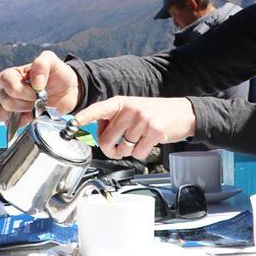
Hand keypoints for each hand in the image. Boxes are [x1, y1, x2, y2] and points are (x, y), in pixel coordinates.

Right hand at [0, 50, 80, 121]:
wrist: (68, 90)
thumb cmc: (57, 73)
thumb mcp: (52, 61)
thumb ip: (42, 64)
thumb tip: (35, 82)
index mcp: (13, 74)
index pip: (5, 82)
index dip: (22, 89)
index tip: (38, 89)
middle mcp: (8, 90)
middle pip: (5, 100)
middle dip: (25, 102)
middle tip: (40, 99)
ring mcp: (12, 105)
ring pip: (2, 113)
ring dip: (23, 112)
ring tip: (37, 108)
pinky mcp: (19, 118)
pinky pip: (9, 126)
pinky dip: (21, 123)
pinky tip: (33, 118)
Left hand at [75, 96, 193, 159]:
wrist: (183, 113)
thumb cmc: (154, 113)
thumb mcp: (132, 108)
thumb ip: (115, 118)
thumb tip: (97, 134)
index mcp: (121, 102)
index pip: (98, 109)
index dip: (84, 117)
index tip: (72, 124)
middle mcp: (130, 109)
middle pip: (106, 139)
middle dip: (110, 150)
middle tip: (117, 148)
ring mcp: (142, 119)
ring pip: (122, 149)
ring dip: (128, 152)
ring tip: (138, 141)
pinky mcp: (154, 131)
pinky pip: (138, 153)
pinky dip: (141, 153)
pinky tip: (148, 144)